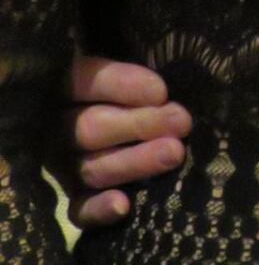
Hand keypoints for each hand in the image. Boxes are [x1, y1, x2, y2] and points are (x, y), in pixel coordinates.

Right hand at [56, 56, 191, 228]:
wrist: (132, 123)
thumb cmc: (141, 87)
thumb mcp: (135, 66)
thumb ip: (142, 66)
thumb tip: (167, 81)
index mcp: (68, 87)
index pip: (86, 81)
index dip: (121, 85)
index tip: (161, 91)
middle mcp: (60, 128)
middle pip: (90, 128)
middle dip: (139, 125)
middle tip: (181, 122)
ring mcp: (64, 166)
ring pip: (91, 168)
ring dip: (133, 162)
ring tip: (174, 153)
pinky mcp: (74, 198)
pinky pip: (78, 210)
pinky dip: (98, 210)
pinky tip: (123, 205)